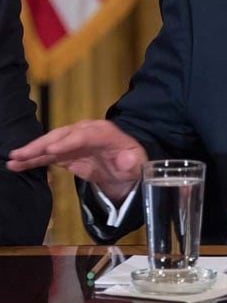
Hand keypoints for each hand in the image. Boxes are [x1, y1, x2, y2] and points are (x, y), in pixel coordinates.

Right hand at [6, 120, 147, 201]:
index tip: (52, 149)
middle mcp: (86, 133)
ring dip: (32, 151)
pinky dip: (32, 160)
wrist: (126, 169)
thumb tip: (126, 159)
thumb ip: (131, 162)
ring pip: (50, 145)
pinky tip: (16, 164)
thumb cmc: (132, 163)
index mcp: (106, 133)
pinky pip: (47, 155)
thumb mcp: (137, 164)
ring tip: (13, 158)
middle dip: (42, 144)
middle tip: (23, 152)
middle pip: (62, 136)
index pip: (85, 135)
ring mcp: (74, 143)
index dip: (68, 142)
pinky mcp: (66, 153)